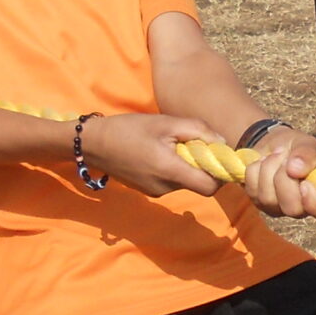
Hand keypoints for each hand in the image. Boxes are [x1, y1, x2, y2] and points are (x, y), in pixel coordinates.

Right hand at [83, 111, 219, 198]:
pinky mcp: (148, 191)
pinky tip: (158, 153)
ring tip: (170, 145)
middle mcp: (165, 188)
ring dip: (186, 167)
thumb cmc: (130, 129)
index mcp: (170, 171)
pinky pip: (171, 183)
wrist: (93, 144)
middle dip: (202, 167)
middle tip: (191, 144)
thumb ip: (198, 130)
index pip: (211, 187)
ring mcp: (156, 192)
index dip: (219, 173)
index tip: (215, 155)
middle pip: (199, 185)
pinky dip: (173, 170)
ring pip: (185, 183)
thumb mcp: (166, 122)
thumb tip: (222, 142)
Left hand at [241, 126, 315, 224]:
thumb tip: (296, 169)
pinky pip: (252, 191)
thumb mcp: (306, 143)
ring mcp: (279, 208)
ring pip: (268, 199)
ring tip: (275, 156)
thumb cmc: (297, 146)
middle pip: (293, 209)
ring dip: (269, 169)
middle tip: (286, 160)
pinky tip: (262, 162)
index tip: (306, 183)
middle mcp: (303, 207)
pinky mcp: (260, 203)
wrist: (273, 144)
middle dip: (285, 179)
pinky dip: (255, 170)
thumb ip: (308, 154)